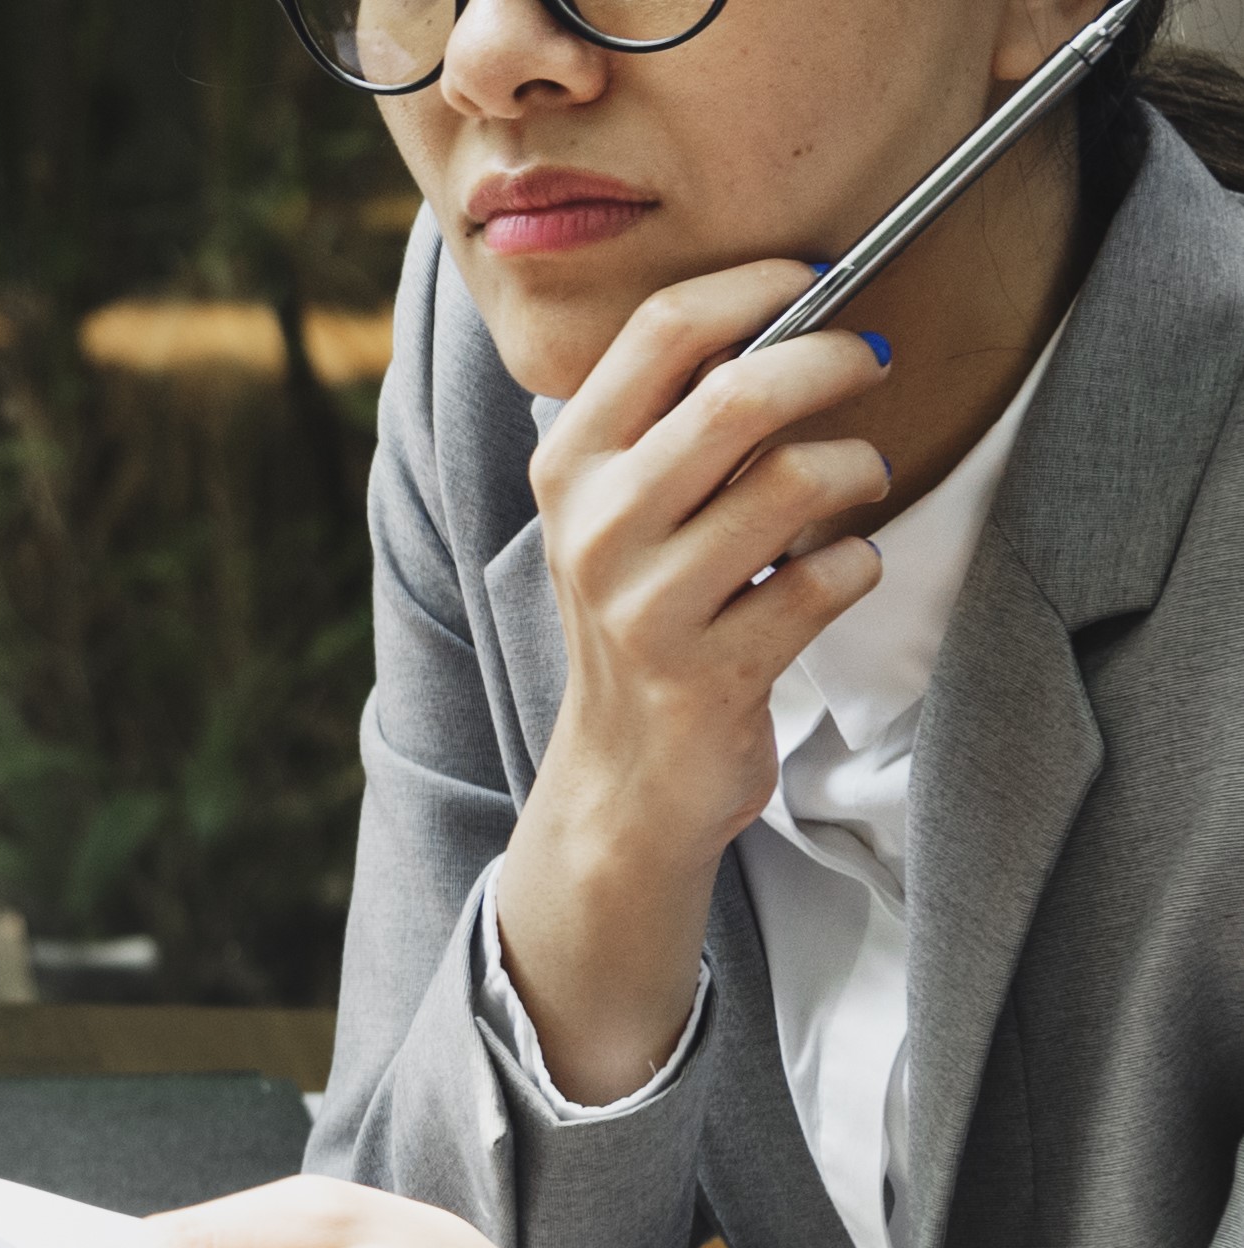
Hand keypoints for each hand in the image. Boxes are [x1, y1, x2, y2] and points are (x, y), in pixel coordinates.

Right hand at [493, 261, 891, 1103]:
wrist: (625, 776)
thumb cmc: (649, 614)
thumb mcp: (623, 509)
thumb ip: (676, 417)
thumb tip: (792, 308)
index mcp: (570, 467)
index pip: (662, 329)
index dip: (756, 286)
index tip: (815, 280)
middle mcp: (595, 530)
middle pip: (741, 393)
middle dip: (832, 358)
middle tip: (870, 359)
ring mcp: (647, 606)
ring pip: (797, 481)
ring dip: (858, 470)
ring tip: (858, 482)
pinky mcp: (708, 672)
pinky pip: (828, 578)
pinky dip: (856, 565)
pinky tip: (835, 575)